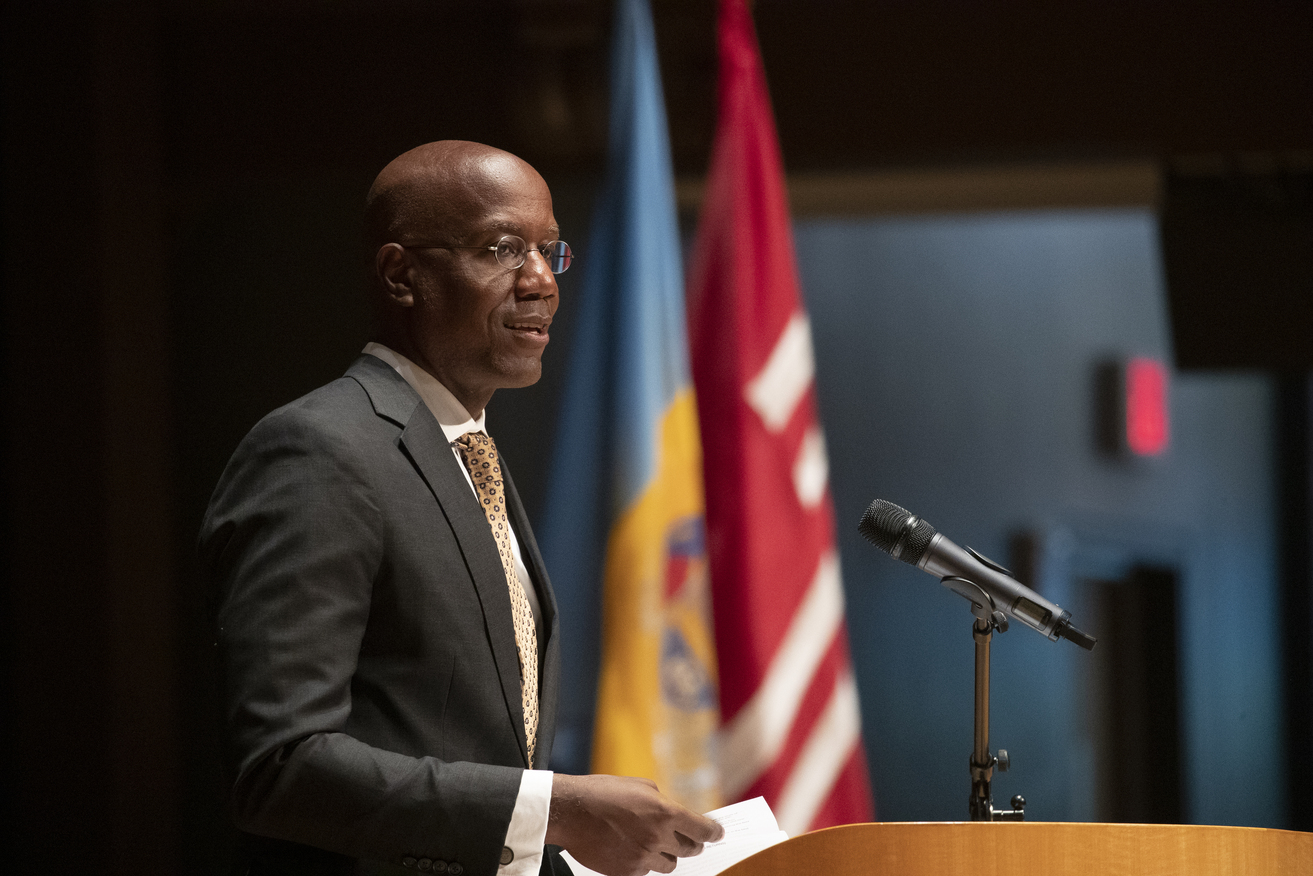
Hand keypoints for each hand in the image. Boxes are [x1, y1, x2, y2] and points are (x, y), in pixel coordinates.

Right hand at [546, 774, 725, 875]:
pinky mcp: (627, 872)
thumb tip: (675, 814)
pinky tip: (632, 849)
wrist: (571, 811)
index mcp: (665, 813)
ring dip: (667, 855)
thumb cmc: (603, 793)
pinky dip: (644, 862)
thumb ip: (662, 802)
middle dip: (692, 844)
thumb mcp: (640, 786)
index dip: (713, 832)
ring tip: (654, 843)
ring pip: (669, 865)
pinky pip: (646, 872)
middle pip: (690, 850)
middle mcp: (658, 838)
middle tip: (689, 839)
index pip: (702, 829)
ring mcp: (643, 858)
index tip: (718, 833)